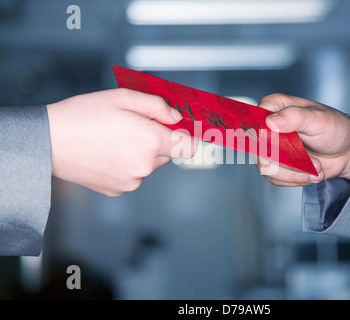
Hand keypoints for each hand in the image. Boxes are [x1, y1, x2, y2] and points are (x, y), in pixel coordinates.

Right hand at [46, 88, 196, 196]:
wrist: (49, 141)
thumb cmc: (83, 116)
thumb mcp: (124, 97)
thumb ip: (158, 106)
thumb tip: (176, 118)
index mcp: (151, 141)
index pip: (189, 146)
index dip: (185, 136)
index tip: (178, 130)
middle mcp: (145, 165)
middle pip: (167, 154)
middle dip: (157, 141)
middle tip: (133, 127)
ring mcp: (131, 181)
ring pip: (149, 165)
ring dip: (141, 153)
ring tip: (114, 140)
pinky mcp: (117, 190)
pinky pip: (132, 176)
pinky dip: (126, 166)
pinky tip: (107, 153)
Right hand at [255, 94, 349, 185]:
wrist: (346, 152)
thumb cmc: (334, 129)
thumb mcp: (320, 119)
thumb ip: (296, 117)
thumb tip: (271, 121)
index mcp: (275, 106)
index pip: (255, 117)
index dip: (263, 132)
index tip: (279, 143)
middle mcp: (268, 126)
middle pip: (260, 147)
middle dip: (288, 160)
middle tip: (313, 161)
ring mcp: (270, 147)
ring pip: (267, 167)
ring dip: (295, 173)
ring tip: (317, 167)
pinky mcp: (275, 165)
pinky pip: (275, 178)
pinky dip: (296, 180)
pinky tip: (311, 173)